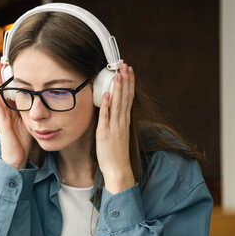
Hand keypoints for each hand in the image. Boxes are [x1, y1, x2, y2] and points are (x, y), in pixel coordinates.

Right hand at [0, 60, 32, 168]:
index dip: (12, 79)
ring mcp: (3, 116)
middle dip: (2, 75)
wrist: (17, 158)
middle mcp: (7, 111)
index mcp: (14, 110)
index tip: (13, 65)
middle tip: (0, 60)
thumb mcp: (32, 122)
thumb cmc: (23, 141)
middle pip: (4, 89)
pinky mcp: (1, 123)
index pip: (13, 91)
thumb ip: (35, 112)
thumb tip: (46, 101)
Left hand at [95, 63, 135, 193]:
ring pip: (118, 104)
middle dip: (125, 80)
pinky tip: (106, 94)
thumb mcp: (118, 133)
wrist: (118, 169)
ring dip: (118, 88)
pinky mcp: (105, 133)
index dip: (129, 83)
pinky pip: (106, 116)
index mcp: (125, 121)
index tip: (129, 71)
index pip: (129, 98)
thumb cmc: (116, 153)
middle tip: (125, 66)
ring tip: (118, 74)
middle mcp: (122, 122)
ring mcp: (114, 127)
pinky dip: (106, 105)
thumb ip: (116, 121)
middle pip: (125, 97)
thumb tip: (111, 108)